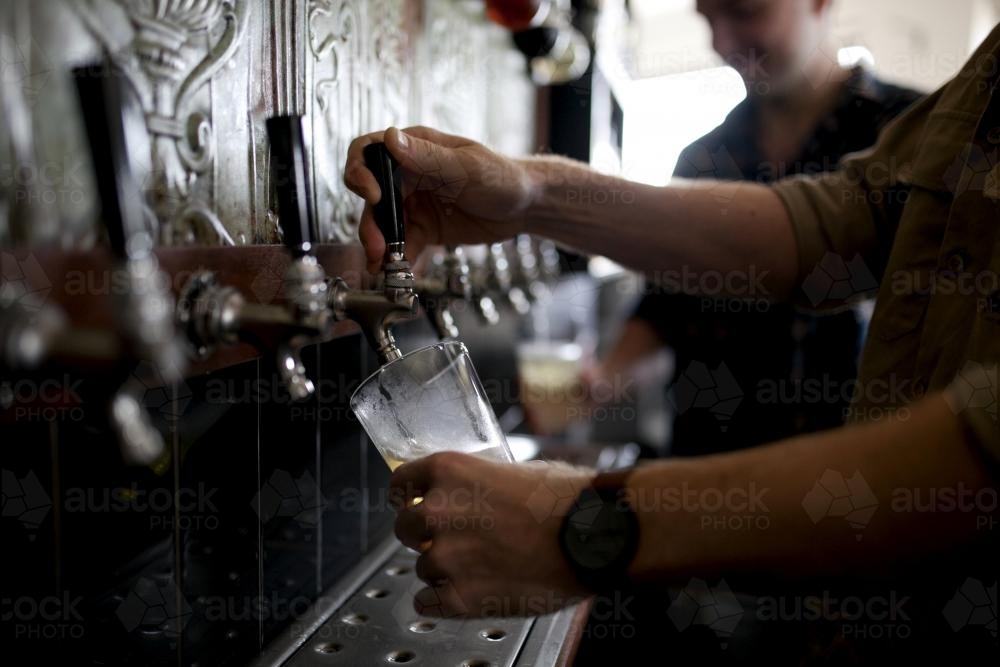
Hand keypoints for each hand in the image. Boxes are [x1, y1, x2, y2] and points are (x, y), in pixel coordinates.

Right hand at [344, 126, 537, 273]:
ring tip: (382, 266)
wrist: (525, 206)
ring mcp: (414, 204)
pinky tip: (399, 272)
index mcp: (414, 150)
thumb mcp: (466, 166)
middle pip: (371, 197)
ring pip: (383, 224)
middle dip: (369, 223)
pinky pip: (403, 245)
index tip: (372, 196)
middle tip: (375, 247)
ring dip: (379, 245)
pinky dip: (397, 259)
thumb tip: (390, 138)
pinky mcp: (424, 229)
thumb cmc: (501, 175)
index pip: (370, 152)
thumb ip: (427, 156)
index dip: (361, 172)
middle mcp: (408, 176)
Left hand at [390, 452, 596, 616]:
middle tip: (453, 539)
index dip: (407, 497)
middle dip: (424, 535)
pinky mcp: (461, 597)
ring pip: (423, 567)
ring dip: (443, 568)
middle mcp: (438, 511)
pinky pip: (427, 602)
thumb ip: (483, 480)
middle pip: (404, 528)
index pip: (401, 484)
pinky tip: (459, 594)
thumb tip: (478, 491)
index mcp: (450, 471)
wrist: (593, 536)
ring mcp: (448, 557)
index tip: (412, 504)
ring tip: (478, 567)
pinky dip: (440, 601)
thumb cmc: (568, 499)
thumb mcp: (518, 468)